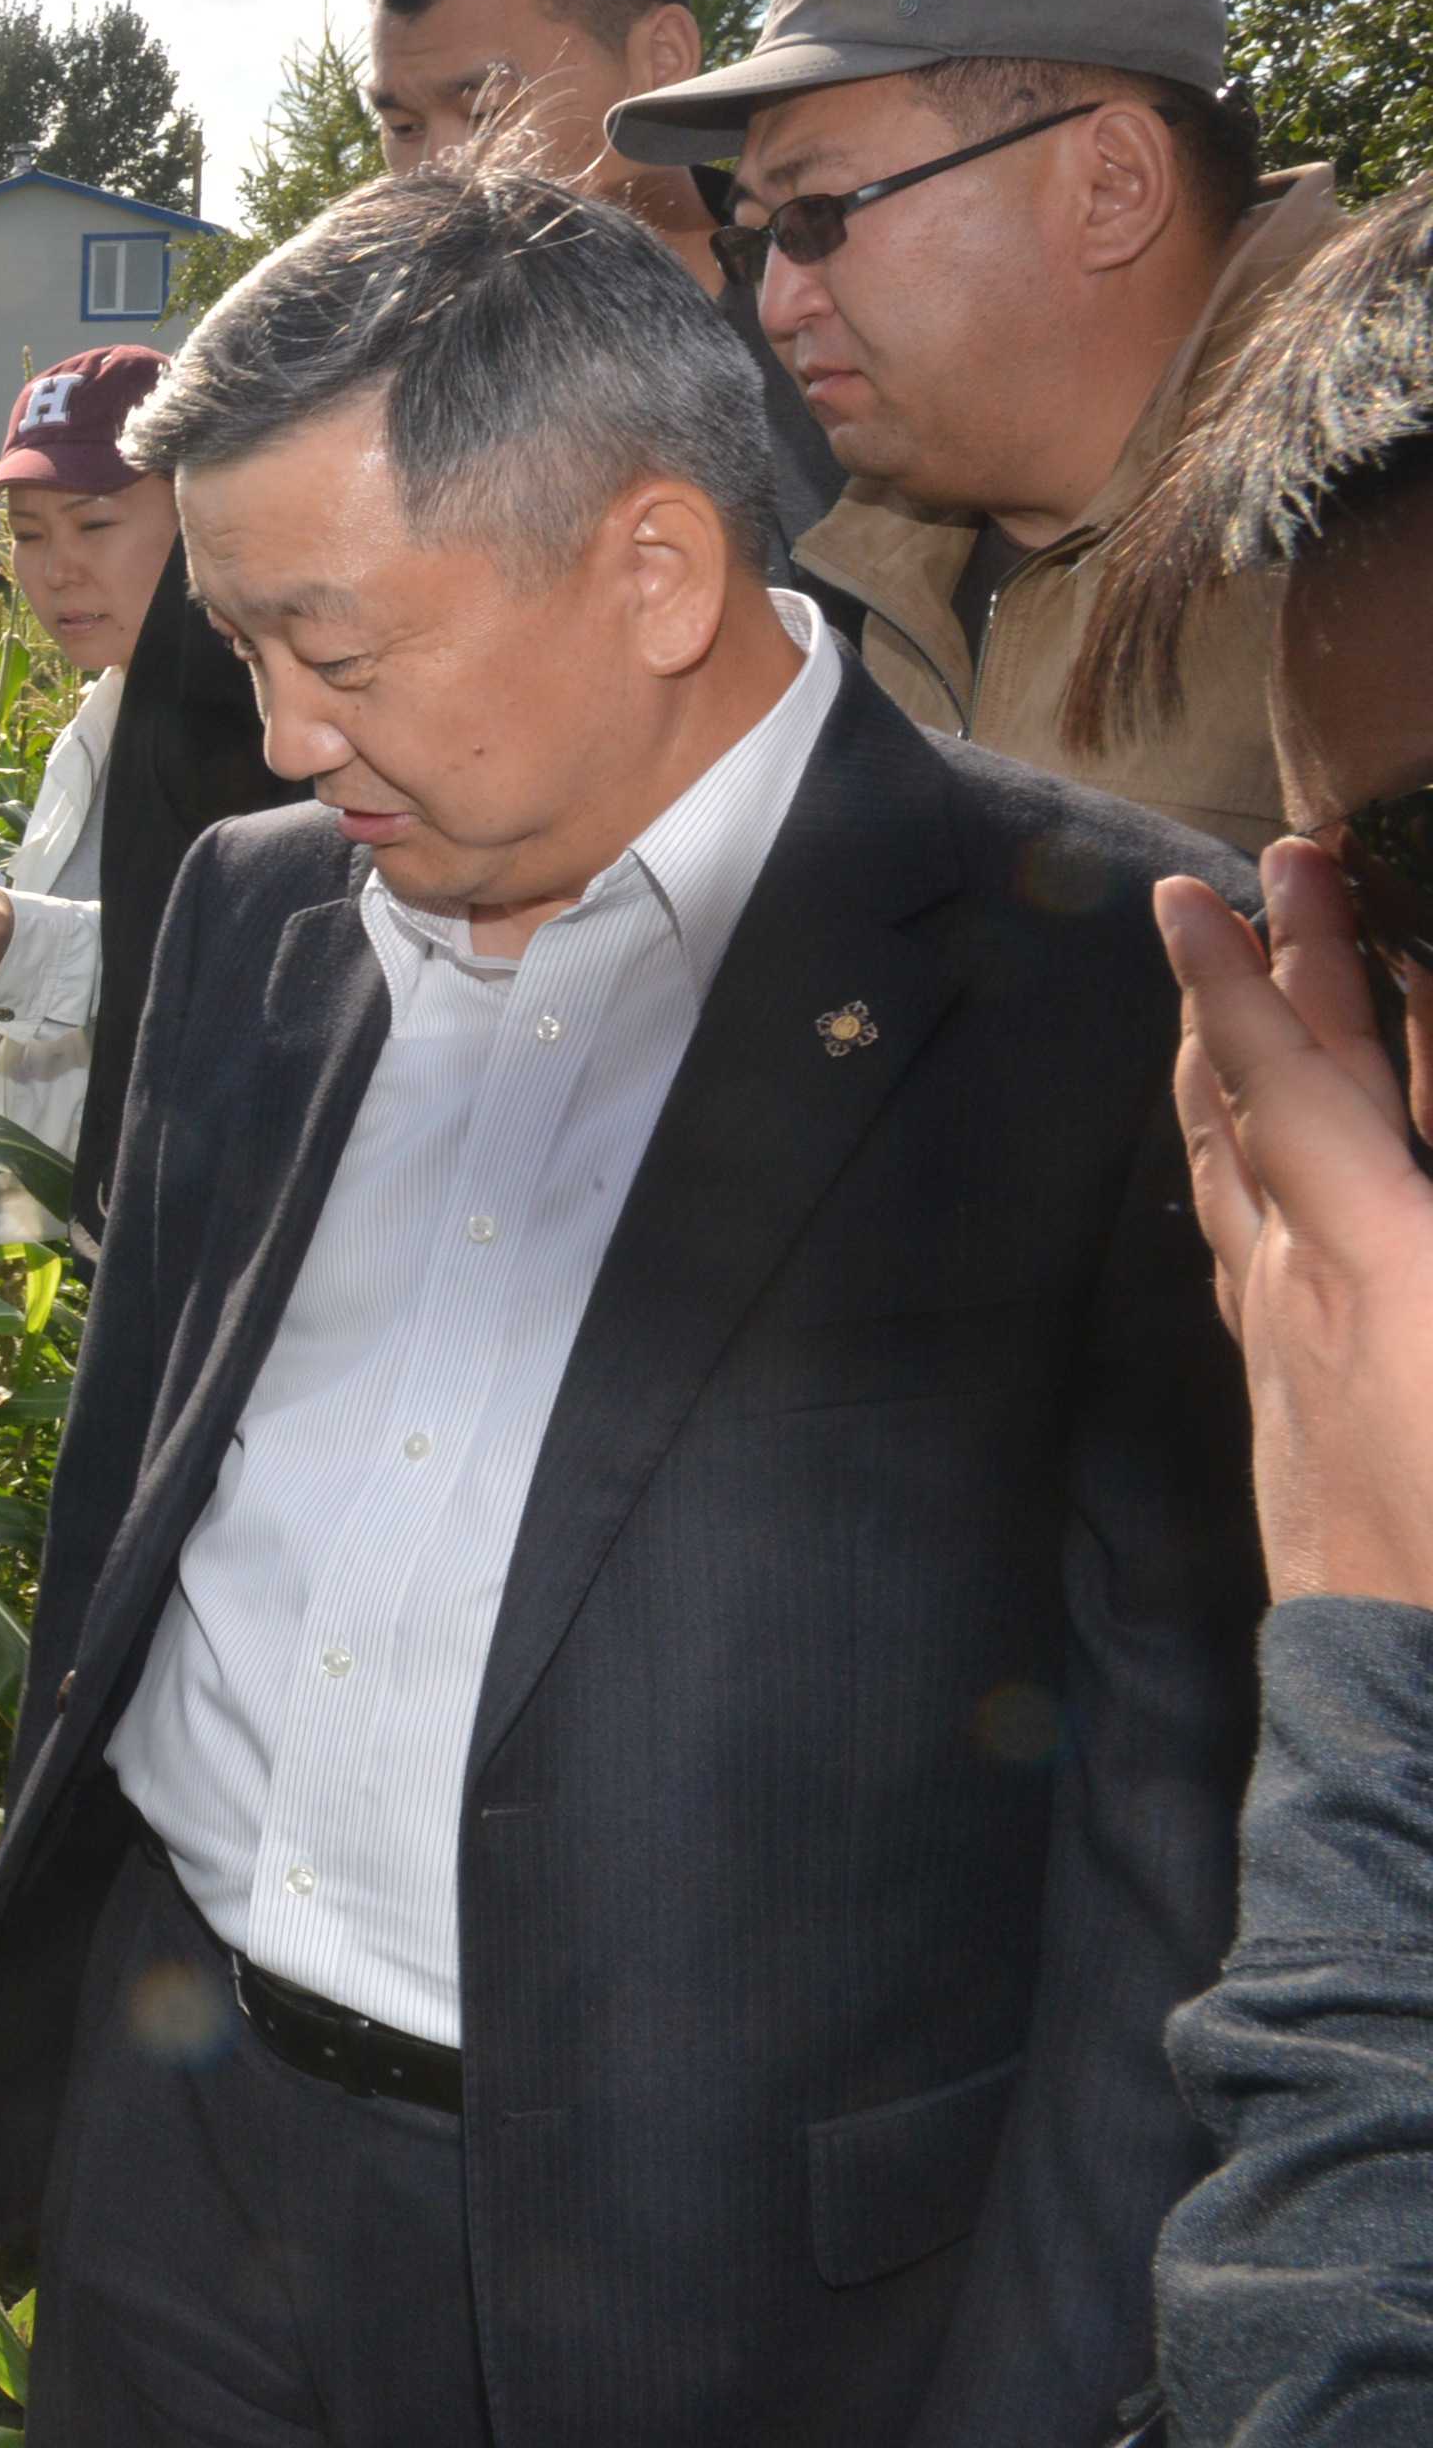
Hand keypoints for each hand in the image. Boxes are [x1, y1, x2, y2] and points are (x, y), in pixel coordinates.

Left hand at [1159, 849, 1432, 1608]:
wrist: (1428, 1718)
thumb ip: (1421, 1204)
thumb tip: (1374, 1149)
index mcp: (1385, 1265)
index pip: (1295, 1086)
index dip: (1248, 980)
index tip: (1194, 894)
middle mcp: (1307, 1295)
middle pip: (1262, 1109)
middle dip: (1256, 990)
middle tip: (1244, 886)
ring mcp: (1285, 1358)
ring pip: (1234, 1182)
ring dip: (1230, 1077)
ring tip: (1223, 999)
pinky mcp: (1288, 1416)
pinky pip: (1246, 1257)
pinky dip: (1245, 1180)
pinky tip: (1250, 1181)